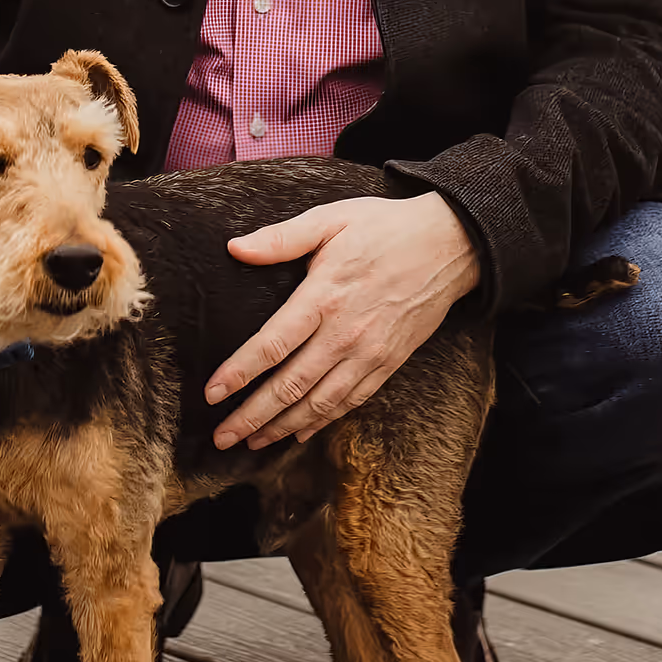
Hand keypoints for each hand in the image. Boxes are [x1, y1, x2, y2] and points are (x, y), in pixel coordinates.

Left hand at [206, 193, 479, 450]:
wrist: (451, 245)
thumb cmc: (385, 228)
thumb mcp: (331, 219)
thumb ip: (281, 238)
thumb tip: (235, 248)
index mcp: (325, 296)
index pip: (273, 344)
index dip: (239, 373)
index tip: (211, 394)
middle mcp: (345, 333)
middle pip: (291, 385)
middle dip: (252, 415)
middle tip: (222, 437)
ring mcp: (369, 353)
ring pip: (319, 402)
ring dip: (282, 427)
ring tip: (251, 442)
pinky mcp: (389, 363)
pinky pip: (350, 401)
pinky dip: (322, 422)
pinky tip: (300, 432)